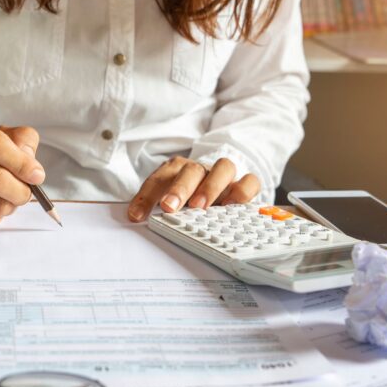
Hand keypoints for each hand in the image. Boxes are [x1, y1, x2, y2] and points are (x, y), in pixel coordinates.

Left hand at [127, 156, 260, 221]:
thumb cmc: (188, 194)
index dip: (145, 197)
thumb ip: (153, 206)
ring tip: (201, 206)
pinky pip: (250, 181)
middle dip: (179, 188)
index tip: (136, 216)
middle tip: (169, 207)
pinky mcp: (244, 183)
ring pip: (223, 167)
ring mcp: (223, 175)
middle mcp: (200, 169)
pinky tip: (231, 207)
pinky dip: (242, 191)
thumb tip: (136, 219)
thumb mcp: (167, 199)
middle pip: (191, 170)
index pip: (158, 179)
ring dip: (211, 186)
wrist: (217, 181)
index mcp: (176, 170)